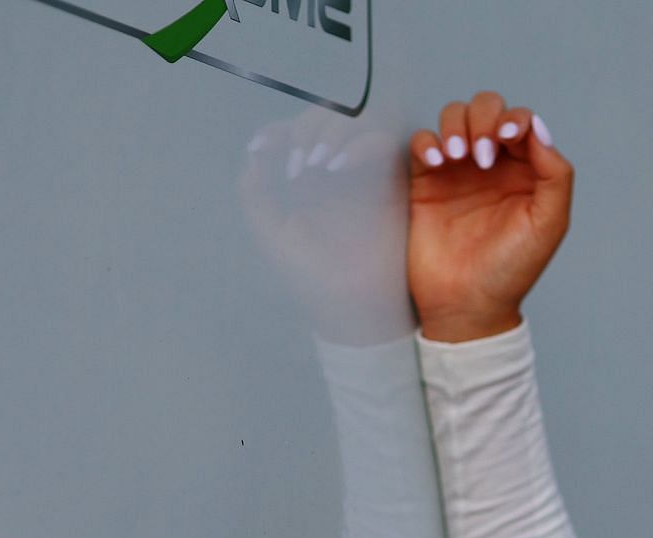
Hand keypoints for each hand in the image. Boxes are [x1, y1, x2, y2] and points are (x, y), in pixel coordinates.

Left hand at [240, 107, 414, 345]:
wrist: (352, 306)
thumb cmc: (312, 275)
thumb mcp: (271, 231)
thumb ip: (255, 190)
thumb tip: (256, 149)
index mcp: (312, 178)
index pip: (298, 131)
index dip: (281, 131)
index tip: (263, 147)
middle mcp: (342, 168)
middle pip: (328, 115)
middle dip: (308, 129)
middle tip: (297, 167)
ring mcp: (371, 171)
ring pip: (360, 117)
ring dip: (335, 130)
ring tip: (316, 164)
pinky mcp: (397, 180)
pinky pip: (386, 140)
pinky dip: (361, 144)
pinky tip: (336, 168)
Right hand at [408, 92, 572, 341]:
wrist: (467, 304)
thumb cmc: (510, 270)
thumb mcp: (549, 223)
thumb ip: (555, 174)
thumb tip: (539, 129)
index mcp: (525, 170)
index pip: (521, 122)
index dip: (514, 119)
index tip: (507, 138)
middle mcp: (492, 165)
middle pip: (486, 109)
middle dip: (484, 120)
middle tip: (480, 157)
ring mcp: (458, 171)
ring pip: (454, 118)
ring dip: (456, 127)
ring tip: (458, 158)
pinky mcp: (426, 182)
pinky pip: (422, 143)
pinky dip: (427, 143)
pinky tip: (436, 163)